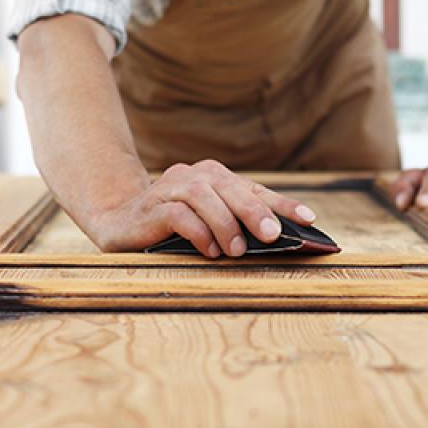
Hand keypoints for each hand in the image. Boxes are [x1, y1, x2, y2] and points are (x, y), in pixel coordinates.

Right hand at [89, 159, 315, 254]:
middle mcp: (193, 176)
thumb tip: (278, 241)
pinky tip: (209, 251)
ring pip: (203, 196)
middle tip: (272, 235)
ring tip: (237, 251)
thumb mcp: (209, 225)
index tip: (310, 219)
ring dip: (224, 223)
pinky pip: (177, 214)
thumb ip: (237, 226)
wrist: (117, 223)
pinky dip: (197, 232)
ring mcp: (170, 188)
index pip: (254, 188)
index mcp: (214, 177)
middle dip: (255, 211)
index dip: (282, 203)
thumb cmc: (173, 228)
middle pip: (230, 187)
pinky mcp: (150, 208)